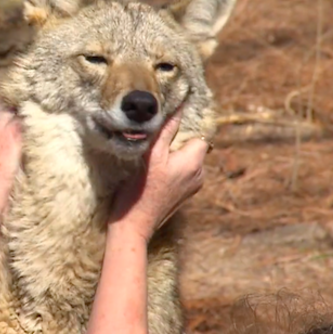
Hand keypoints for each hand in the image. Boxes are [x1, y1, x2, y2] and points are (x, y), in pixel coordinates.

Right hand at [109, 107, 209, 241]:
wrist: (133, 226)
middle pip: (193, 146)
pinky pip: (183, 172)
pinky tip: (154, 171)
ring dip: (173, 154)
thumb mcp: (149, 156)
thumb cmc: (139, 191)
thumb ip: (165, 130)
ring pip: (187, 159)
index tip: (170, 122)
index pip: (199, 133)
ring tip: (152, 155)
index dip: (186, 126)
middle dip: (177, 140)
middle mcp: (199, 174)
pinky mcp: (184, 194)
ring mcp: (192, 186)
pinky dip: (172, 167)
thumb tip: (178, 107)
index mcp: (193, 162)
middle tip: (155, 139)